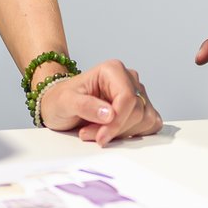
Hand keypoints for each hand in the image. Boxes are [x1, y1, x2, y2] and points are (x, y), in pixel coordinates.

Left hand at [35, 58, 161, 145]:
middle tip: (90, 133)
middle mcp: (128, 79)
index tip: (101, 137)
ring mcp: (136, 94)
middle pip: (138, 111)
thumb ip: (86, 106)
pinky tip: (113, 133)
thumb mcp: (65, 101)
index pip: (127, 98)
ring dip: (122, 133)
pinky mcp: (140, 109)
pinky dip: (133, 134)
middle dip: (114, 129)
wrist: (57, 104)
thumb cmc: (60, 99)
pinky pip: (150, 125)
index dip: (117, 121)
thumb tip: (110, 114)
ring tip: (97, 132)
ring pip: (145, 120)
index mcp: (113, 70)